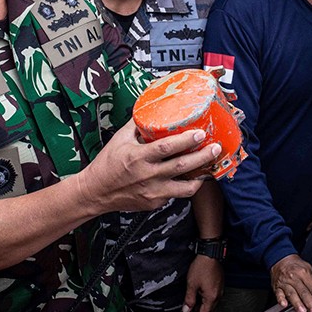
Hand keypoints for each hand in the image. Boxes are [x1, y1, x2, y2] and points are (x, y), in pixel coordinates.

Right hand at [77, 120, 221, 213]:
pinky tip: (190, 178)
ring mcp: (153, 192)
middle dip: (202, 156)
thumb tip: (151, 109)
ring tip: (210, 167)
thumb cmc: (107, 165)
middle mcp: (148, 176)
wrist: (96, 192)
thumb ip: (137, 125)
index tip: (199, 133)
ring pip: (185, 188)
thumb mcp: (119, 139)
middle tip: (215, 148)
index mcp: (138, 157)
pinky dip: (183, 186)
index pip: (167, 147)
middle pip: (182, 166)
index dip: (186, 140)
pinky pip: (174, 195)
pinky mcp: (155, 203)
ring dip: (200, 177)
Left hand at [183, 255, 222, 311]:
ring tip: (194, 309)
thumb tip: (186, 311)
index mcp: (212, 297)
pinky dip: (206, 300)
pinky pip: (213, 296)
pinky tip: (200, 298)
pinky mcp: (219, 283)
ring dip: (203, 307)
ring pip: (211, 303)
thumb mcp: (192, 284)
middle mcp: (218, 295)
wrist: (210, 254)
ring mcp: (220, 289)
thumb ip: (189, 299)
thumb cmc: (201, 267)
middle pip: (209, 310)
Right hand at [270, 254, 311, 311]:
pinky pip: (278, 294)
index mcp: (304, 273)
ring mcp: (285, 282)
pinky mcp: (277, 287)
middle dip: (310, 303)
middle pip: (303, 292)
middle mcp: (294, 277)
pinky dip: (281, 299)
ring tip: (303, 311)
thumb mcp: (308, 269)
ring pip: (292, 294)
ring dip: (297, 303)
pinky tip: (284, 304)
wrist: (281, 259)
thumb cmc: (296, 266)